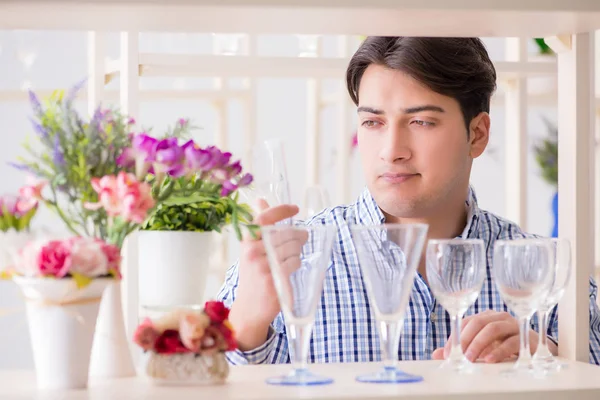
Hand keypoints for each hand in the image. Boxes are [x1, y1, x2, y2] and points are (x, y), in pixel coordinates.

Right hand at [228, 199, 305, 350]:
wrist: (249, 309)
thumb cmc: (253, 276)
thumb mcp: (251, 249)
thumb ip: (259, 225)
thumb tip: (261, 200)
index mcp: (246, 242)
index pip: (264, 218)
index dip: (281, 210)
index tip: (295, 209)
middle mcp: (252, 252)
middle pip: (285, 233)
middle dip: (299, 235)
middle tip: (302, 238)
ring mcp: (262, 266)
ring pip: (292, 247)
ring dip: (297, 251)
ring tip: (291, 258)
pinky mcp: (273, 279)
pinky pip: (294, 262)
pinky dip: (296, 264)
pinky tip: (289, 270)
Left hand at [431, 310, 555, 362]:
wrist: (535, 350)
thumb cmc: (504, 346)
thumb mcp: (481, 348)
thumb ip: (460, 349)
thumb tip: (436, 354)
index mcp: (485, 317)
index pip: (465, 322)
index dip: (455, 337)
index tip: (448, 353)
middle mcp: (498, 317)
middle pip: (478, 322)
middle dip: (466, 339)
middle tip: (459, 356)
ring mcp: (513, 325)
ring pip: (493, 329)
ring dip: (479, 344)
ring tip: (471, 358)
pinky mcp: (527, 337)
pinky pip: (511, 342)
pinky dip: (498, 351)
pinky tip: (489, 360)